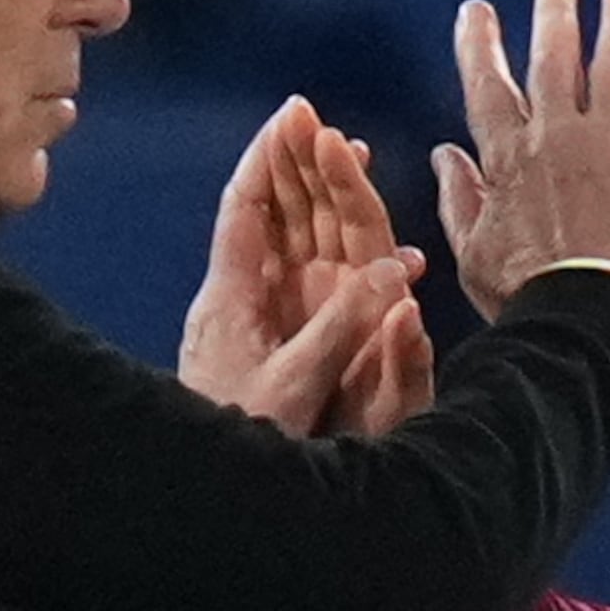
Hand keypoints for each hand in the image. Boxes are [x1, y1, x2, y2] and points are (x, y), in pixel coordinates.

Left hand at [181, 96, 425, 428]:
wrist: (211, 495)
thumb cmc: (247, 438)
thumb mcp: (298, 381)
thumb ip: (344, 323)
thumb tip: (397, 268)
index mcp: (233, 297)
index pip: (248, 208)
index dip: (271, 157)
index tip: (296, 115)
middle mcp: (242, 300)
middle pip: (267, 215)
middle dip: (292, 165)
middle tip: (317, 119)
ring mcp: (254, 322)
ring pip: (286, 244)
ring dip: (314, 201)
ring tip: (345, 161)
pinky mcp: (272, 347)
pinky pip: (306, 285)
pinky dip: (338, 258)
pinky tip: (374, 257)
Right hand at [434, 0, 609, 321]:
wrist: (584, 316)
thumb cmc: (525, 296)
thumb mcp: (473, 251)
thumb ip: (459, 197)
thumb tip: (445, 154)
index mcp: (510, 156)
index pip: (489, 84)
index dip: (481, 43)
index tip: (478, 11)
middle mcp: (559, 133)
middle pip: (555, 56)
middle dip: (555, 11)